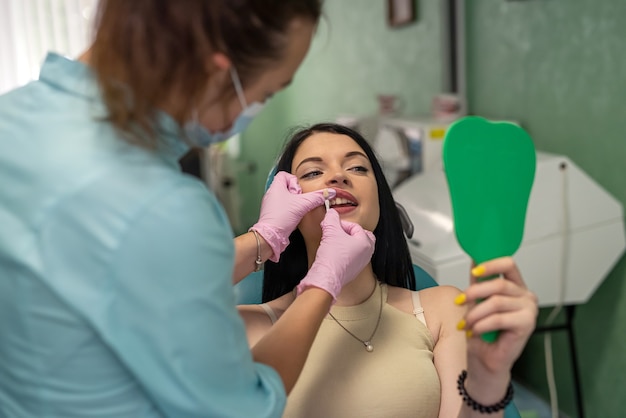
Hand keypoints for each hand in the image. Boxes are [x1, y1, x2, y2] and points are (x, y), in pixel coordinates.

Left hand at [250, 171, 335, 261]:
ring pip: (286, 198)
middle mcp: (272, 194)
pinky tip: (294, 217)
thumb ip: (317, 197)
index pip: (284, 174)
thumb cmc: (281, 218)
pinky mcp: (273, 214)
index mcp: (276, 187)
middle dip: (297, 194)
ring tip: (297, 209)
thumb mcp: (303, 204)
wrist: (272, 235)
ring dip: (295, 203)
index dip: (295, 180)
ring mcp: (271, 205)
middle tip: (299, 200)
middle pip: (287, 187)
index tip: (299, 190)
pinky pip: (284, 208)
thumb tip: (328, 193)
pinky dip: (290, 211)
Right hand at [296, 209, 375, 301]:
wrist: (327, 277)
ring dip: (345, 242)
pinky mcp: (354, 271)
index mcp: (366, 242)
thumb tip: (331, 213)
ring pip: (356, 247)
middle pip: (360, 236)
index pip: (355, 226)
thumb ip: (331, 218)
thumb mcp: (330, 231)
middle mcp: (367, 253)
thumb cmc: (332, 256)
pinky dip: (344, 253)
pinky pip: (352, 257)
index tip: (331, 226)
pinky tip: (333, 254)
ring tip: (333, 242)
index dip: (341, 224)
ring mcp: (362, 263)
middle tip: (335, 233)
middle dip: (347, 233)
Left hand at [461, 257, 537, 375]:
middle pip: (498, 284)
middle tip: (459, 302)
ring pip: (496, 302)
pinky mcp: (527, 324)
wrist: (486, 359)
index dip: (490, 265)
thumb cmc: (482, 331)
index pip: (508, 264)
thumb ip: (479, 281)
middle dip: (474, 293)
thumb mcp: (478, 301)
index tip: (474, 272)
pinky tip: (474, 331)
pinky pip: (499, 319)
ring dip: (475, 313)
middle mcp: (526, 296)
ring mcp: (530, 310)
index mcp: (516, 286)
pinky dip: (481, 325)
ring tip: (465, 323)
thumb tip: (474, 257)